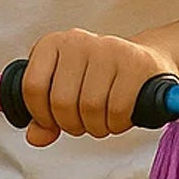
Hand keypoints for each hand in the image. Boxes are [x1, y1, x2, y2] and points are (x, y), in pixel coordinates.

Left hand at [20, 29, 178, 147]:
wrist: (146, 65)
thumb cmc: (99, 81)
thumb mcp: (66, 93)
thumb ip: (45, 118)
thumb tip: (34, 138)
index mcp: (52, 43)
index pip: (32, 86)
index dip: (41, 115)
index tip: (53, 123)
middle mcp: (77, 40)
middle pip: (62, 101)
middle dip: (72, 125)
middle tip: (83, 124)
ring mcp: (107, 48)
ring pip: (90, 107)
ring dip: (96, 127)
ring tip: (101, 121)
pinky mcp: (135, 63)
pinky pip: (117, 109)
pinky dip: (116, 124)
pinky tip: (118, 118)